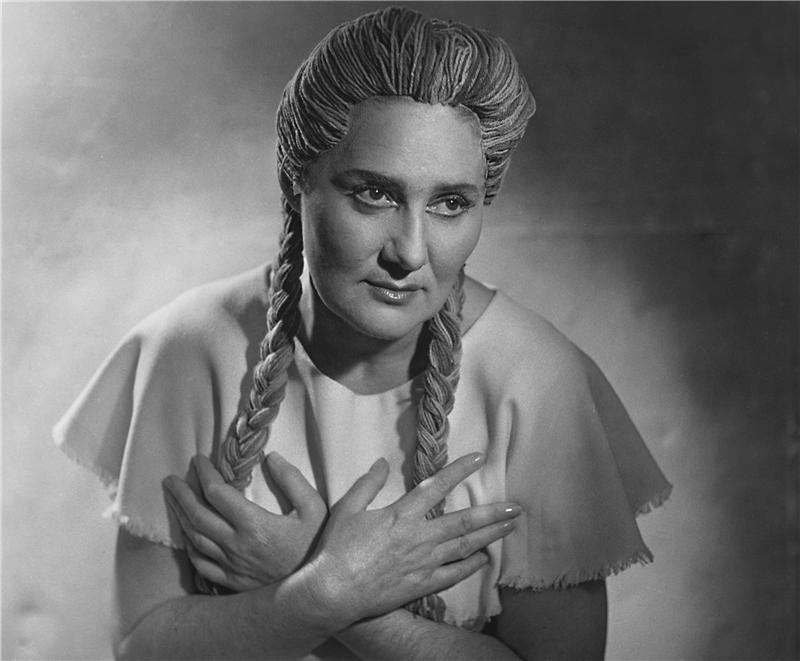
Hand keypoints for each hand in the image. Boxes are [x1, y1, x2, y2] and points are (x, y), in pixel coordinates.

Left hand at [163, 452, 326, 591]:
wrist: (317, 593)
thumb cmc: (318, 548)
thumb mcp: (314, 508)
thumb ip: (292, 480)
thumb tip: (271, 458)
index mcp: (254, 525)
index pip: (217, 493)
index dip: (204, 473)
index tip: (198, 460)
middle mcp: (236, 545)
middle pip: (197, 515)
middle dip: (181, 494)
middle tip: (170, 479)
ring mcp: (231, 566)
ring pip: (195, 539)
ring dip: (180, 516)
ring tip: (173, 500)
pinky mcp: (232, 582)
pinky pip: (201, 564)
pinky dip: (189, 546)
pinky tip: (188, 535)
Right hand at [304, 452, 520, 623]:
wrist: (333, 592)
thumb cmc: (336, 549)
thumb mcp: (347, 508)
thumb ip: (368, 484)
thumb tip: (382, 462)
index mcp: (401, 514)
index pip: (436, 486)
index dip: (459, 470)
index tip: (479, 459)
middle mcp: (419, 537)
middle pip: (463, 521)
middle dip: (492, 512)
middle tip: (515, 506)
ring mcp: (423, 563)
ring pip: (465, 546)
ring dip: (490, 536)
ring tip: (509, 527)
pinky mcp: (422, 585)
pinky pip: (454, 574)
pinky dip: (472, 566)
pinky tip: (485, 559)